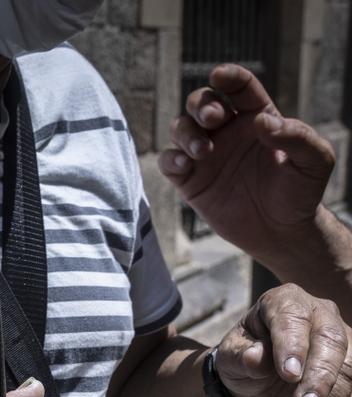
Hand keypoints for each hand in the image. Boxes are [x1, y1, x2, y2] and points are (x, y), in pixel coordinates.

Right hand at [159, 64, 334, 262]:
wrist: (281, 232)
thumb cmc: (300, 193)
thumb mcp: (315, 162)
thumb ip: (297, 137)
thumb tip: (264, 122)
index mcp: (256, 118)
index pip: (239, 88)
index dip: (228, 77)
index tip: (219, 76)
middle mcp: (227, 132)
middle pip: (202, 102)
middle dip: (201, 104)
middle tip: (212, 119)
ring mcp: (205, 155)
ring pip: (181, 128)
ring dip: (186, 133)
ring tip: (202, 151)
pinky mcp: (190, 180)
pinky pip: (168, 161)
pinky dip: (170, 158)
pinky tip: (183, 164)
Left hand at [216, 284, 351, 396]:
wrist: (258, 376)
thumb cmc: (244, 357)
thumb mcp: (231, 356)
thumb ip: (242, 356)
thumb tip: (255, 357)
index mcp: (284, 301)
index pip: (292, 318)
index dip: (293, 346)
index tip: (289, 375)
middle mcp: (320, 314)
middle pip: (331, 343)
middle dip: (320, 380)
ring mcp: (344, 337)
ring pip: (351, 369)